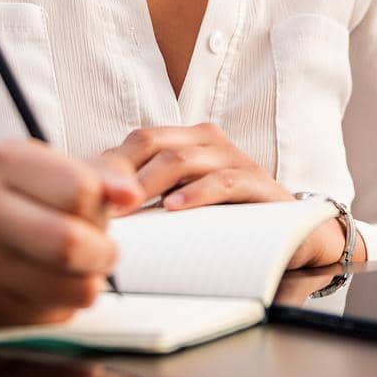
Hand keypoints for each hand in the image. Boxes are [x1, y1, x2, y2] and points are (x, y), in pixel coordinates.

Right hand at [0, 138, 142, 326]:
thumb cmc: (12, 198)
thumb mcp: (48, 167)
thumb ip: (99, 173)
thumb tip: (130, 194)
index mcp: (1, 162)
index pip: (79, 189)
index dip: (105, 204)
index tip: (107, 208)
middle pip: (68, 243)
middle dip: (104, 252)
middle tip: (106, 250)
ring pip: (68, 288)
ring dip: (91, 282)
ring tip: (83, 268)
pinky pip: (51, 316)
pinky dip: (65, 304)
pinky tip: (51, 285)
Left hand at [101, 123, 364, 269]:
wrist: (295, 235)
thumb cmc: (228, 220)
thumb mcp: (182, 205)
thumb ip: (148, 201)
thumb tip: (93, 211)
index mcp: (186, 141)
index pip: (136, 141)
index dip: (107, 164)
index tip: (81, 195)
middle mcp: (208, 142)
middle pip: (152, 141)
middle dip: (120, 171)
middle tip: (97, 202)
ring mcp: (234, 159)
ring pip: (182, 158)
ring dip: (149, 183)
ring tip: (128, 206)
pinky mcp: (259, 184)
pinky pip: (225, 181)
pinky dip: (197, 193)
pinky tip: (175, 208)